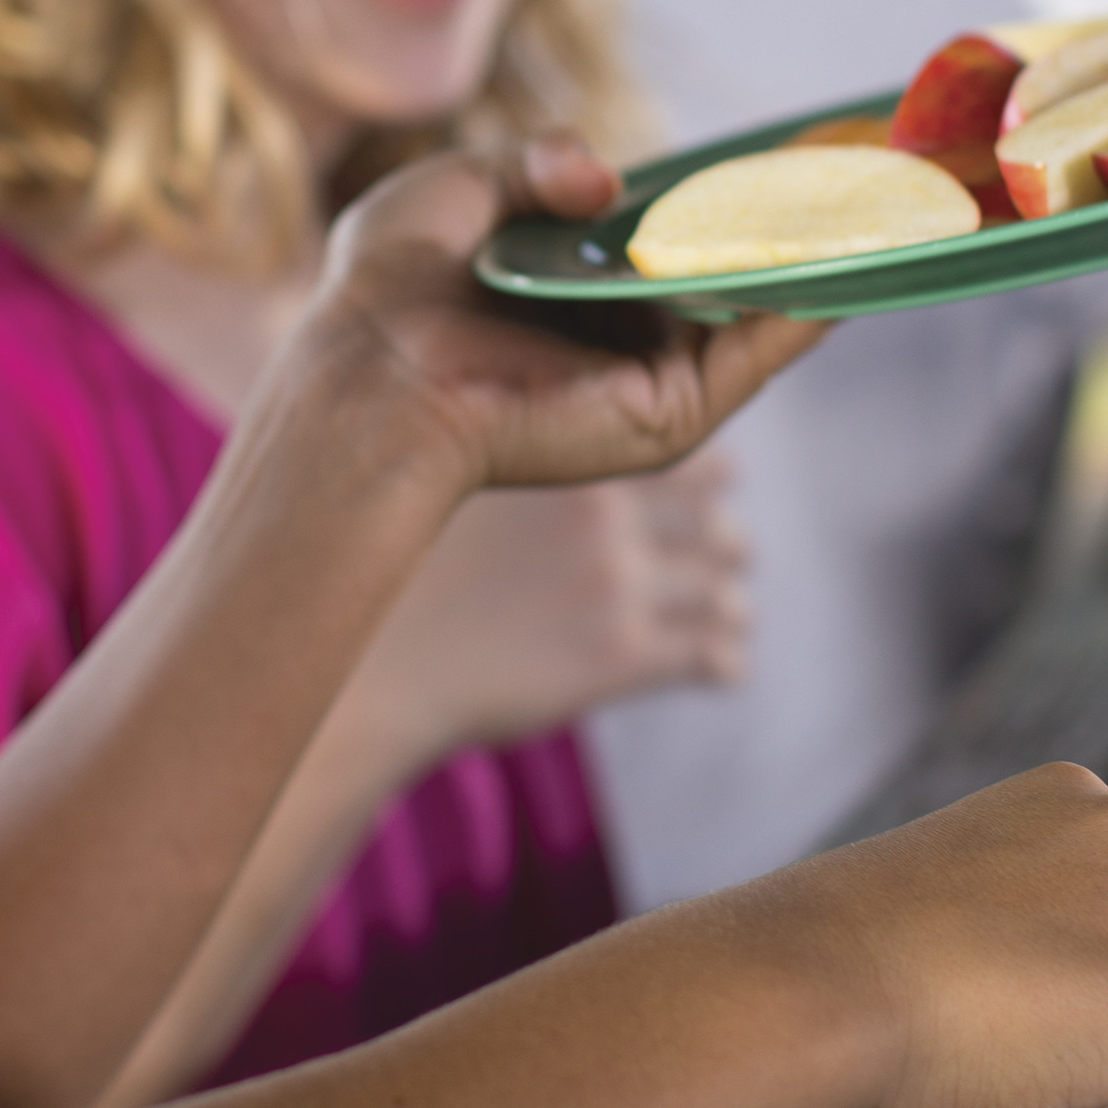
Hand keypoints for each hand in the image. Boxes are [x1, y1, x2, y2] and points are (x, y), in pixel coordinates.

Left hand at [298, 140, 821, 497]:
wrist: (367, 372)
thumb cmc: (391, 287)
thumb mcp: (465, 186)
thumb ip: (541, 161)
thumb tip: (612, 177)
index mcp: (586, 287)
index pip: (681, 237)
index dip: (736, 194)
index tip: (800, 146)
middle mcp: (630, 337)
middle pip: (738, 275)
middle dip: (802, 225)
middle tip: (870, 161)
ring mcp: (655, 379)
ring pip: (763, 312)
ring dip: (823, 256)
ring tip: (885, 192)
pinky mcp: (667, 416)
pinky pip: (757, 352)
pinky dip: (808, 304)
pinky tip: (848, 252)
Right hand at [361, 456, 749, 771]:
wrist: (381, 666)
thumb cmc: (411, 569)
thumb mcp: (468, 481)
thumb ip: (539, 459)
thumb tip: (583, 439)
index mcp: (575, 459)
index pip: (693, 453)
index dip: (708, 475)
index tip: (706, 491)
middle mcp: (607, 513)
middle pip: (720, 521)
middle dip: (721, 542)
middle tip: (714, 558)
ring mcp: (618, 586)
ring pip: (726, 591)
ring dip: (726, 605)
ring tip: (720, 615)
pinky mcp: (621, 657)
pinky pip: (714, 656)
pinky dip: (725, 662)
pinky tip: (718, 668)